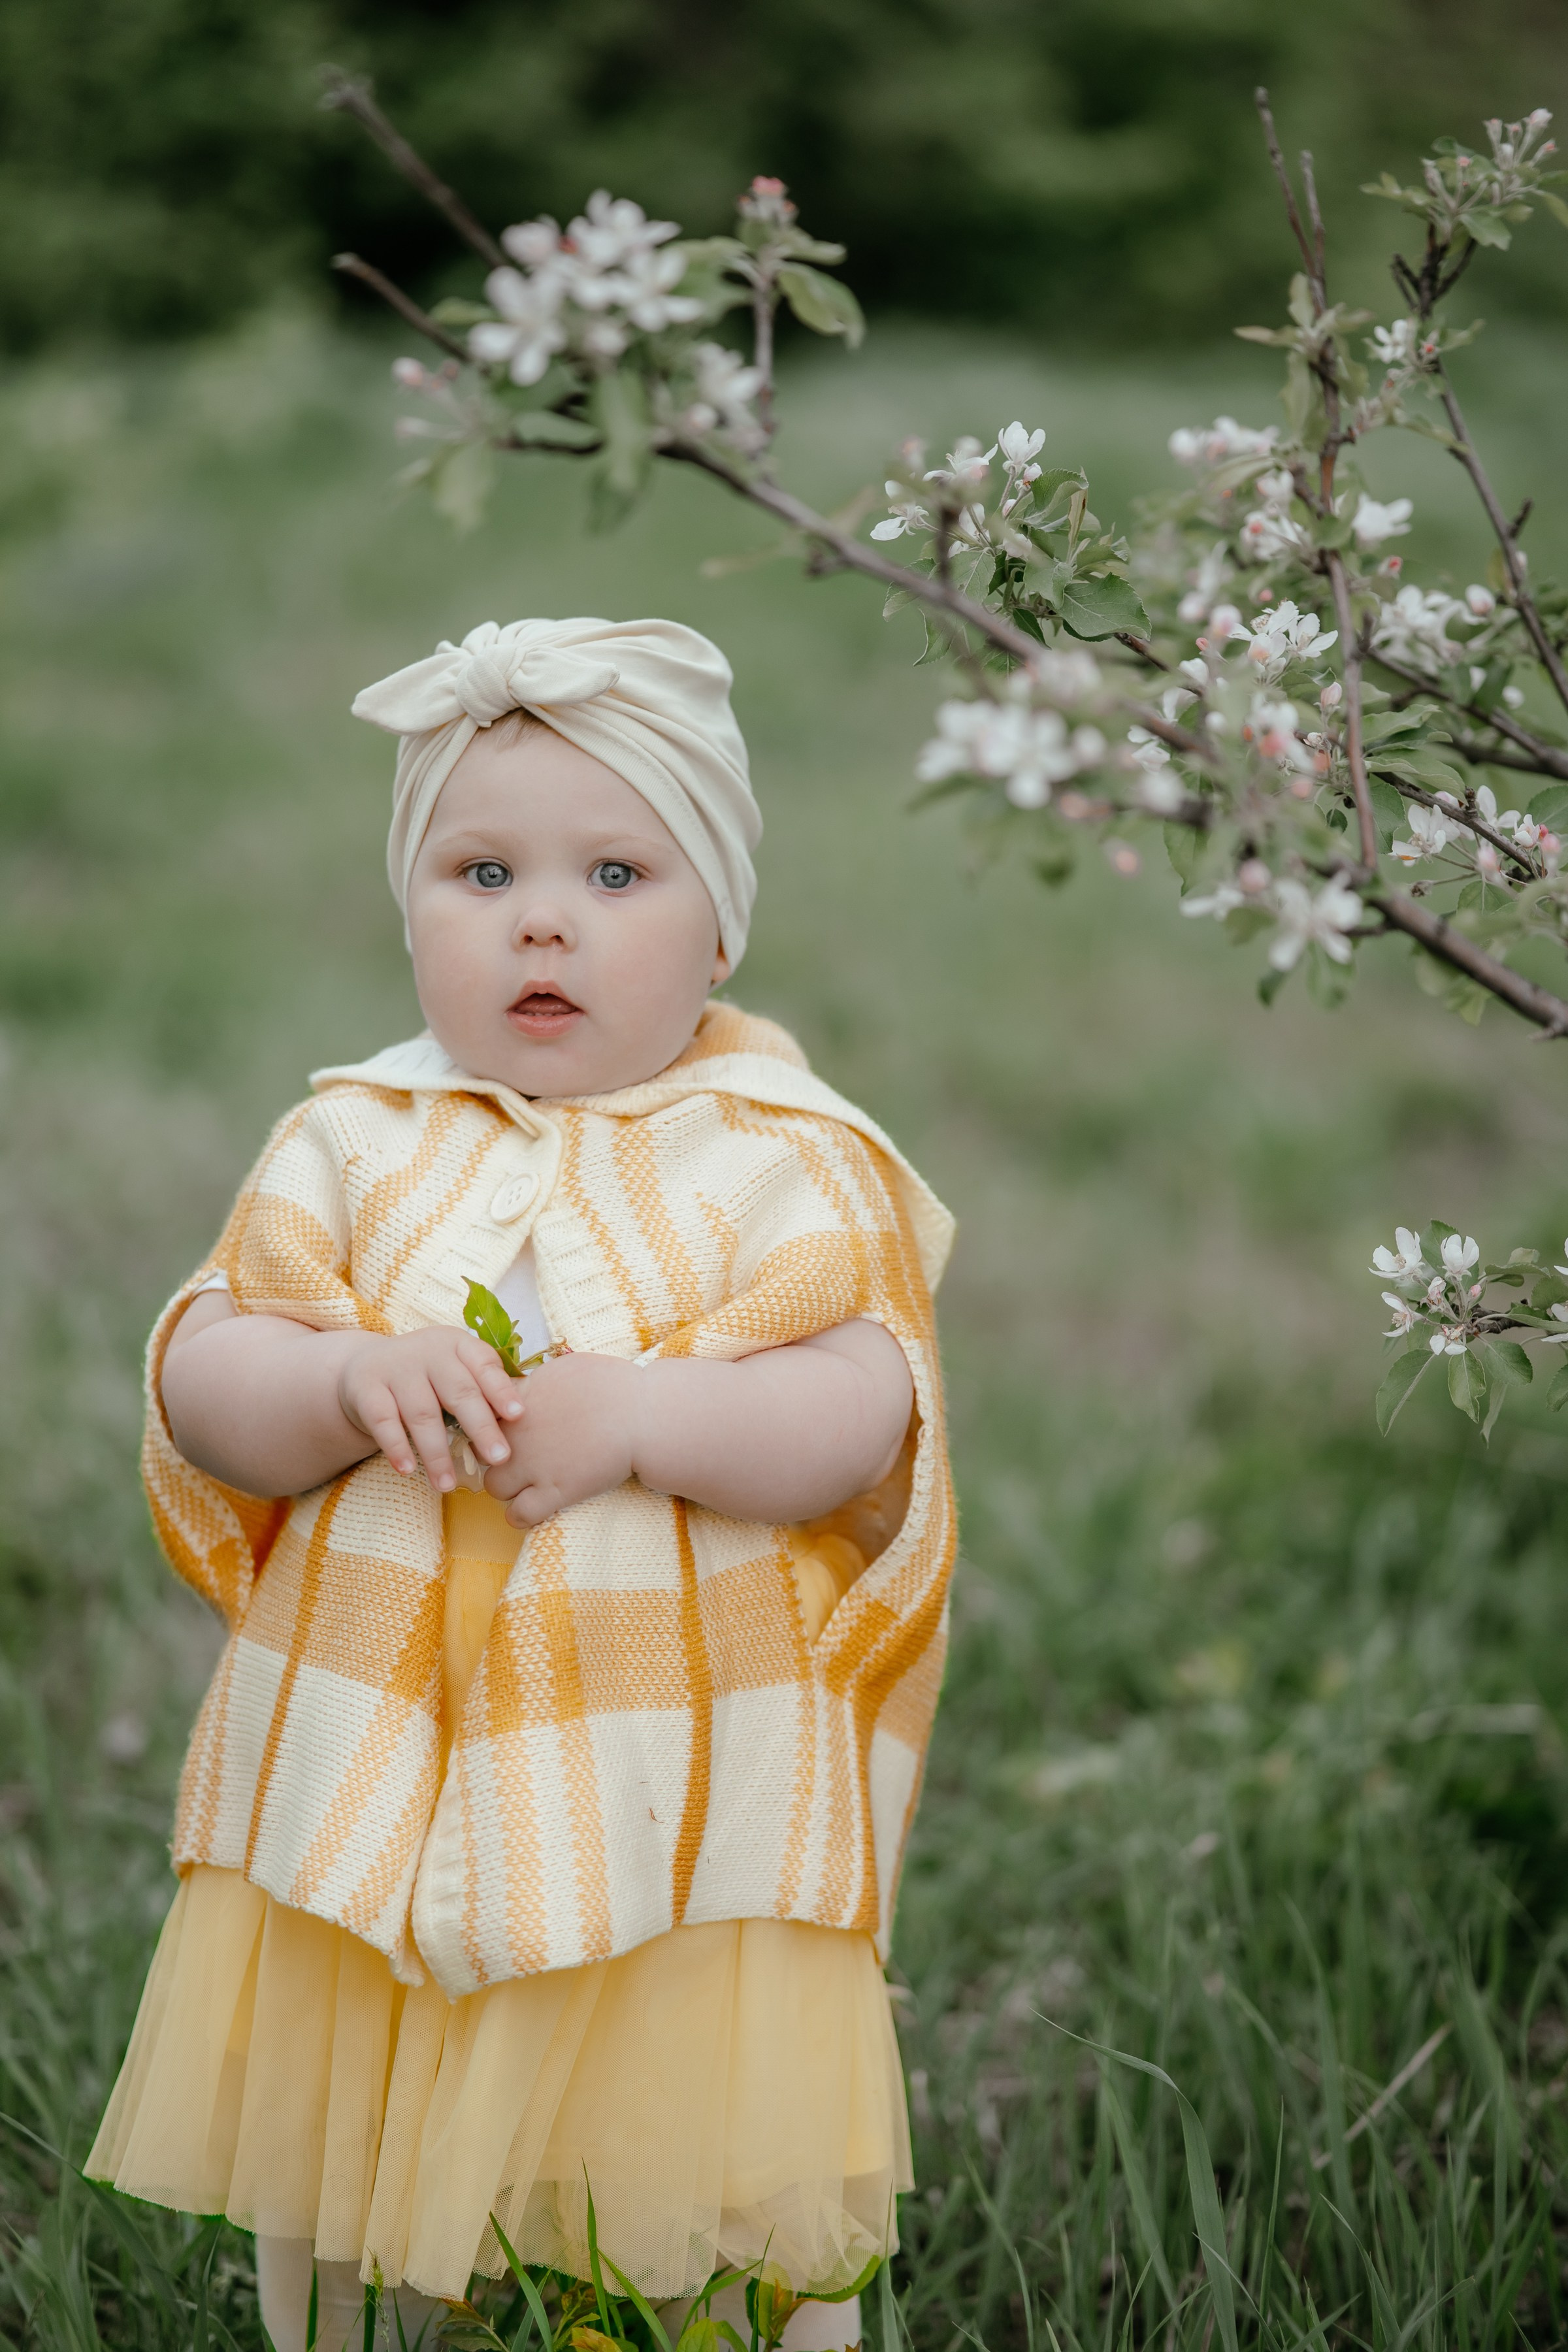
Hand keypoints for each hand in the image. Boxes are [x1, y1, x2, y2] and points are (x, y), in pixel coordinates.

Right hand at [338, 1328, 526, 1492]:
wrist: (365, 1368)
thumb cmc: (427, 1378)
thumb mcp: (454, 1373)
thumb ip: (482, 1392)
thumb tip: (517, 1427)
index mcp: (458, 1345)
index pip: (484, 1364)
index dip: (501, 1390)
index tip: (519, 1416)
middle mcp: (428, 1351)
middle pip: (458, 1391)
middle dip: (480, 1427)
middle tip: (499, 1459)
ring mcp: (395, 1368)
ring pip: (422, 1413)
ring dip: (436, 1453)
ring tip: (448, 1485)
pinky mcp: (366, 1388)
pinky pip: (383, 1421)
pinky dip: (396, 1447)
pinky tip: (407, 1470)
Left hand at [483, 1352, 642, 1526]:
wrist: (641, 1415)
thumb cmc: (612, 1385)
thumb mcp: (564, 1369)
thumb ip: (537, 1382)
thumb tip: (528, 1386)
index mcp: (519, 1401)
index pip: (481, 1413)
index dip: (491, 1423)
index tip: (504, 1427)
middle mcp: (518, 1435)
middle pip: (479, 1450)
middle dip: (493, 1454)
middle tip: (515, 1454)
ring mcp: (534, 1466)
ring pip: (494, 1486)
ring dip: (506, 1485)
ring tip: (525, 1482)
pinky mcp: (555, 1492)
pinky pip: (518, 1515)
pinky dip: (522, 1514)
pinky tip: (535, 1506)